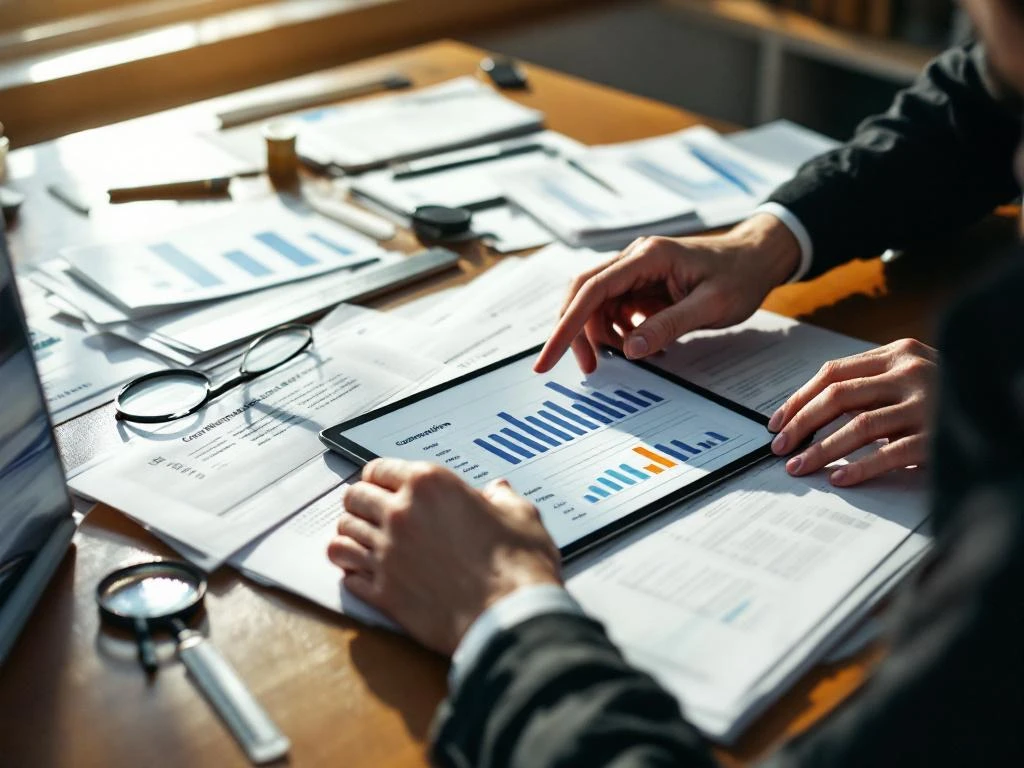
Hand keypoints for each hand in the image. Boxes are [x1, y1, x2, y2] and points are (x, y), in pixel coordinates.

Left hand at [327, 459, 560, 655]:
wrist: (510, 618)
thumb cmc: (518, 568)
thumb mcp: (522, 517)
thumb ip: (503, 499)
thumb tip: (499, 492)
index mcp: (431, 485)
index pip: (380, 468)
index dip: (380, 477)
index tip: (382, 485)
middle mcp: (401, 515)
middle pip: (355, 498)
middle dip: (360, 502)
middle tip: (369, 510)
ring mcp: (387, 555)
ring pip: (343, 534)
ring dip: (350, 535)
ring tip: (360, 539)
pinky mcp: (383, 593)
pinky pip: (347, 574)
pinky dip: (350, 571)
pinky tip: (360, 572)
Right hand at [534, 214, 800, 373]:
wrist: (756, 259)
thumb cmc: (739, 276)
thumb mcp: (710, 306)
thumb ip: (669, 326)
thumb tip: (631, 350)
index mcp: (647, 257)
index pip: (591, 291)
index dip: (566, 327)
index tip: (548, 358)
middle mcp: (634, 259)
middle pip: (583, 294)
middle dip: (576, 333)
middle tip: (589, 369)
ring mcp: (636, 271)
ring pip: (596, 304)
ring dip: (602, 335)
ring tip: (629, 357)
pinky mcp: (641, 285)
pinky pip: (615, 309)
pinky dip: (620, 332)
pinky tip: (642, 345)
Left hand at [768, 339, 937, 485]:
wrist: (1000, 405)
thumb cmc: (943, 395)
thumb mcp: (908, 378)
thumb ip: (869, 385)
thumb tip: (808, 413)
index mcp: (898, 354)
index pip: (832, 373)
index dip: (799, 399)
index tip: (777, 423)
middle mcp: (911, 373)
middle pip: (838, 397)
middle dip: (802, 424)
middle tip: (780, 448)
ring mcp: (927, 403)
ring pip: (859, 427)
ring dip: (822, 449)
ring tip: (799, 467)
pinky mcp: (940, 435)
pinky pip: (892, 454)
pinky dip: (861, 468)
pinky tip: (839, 479)